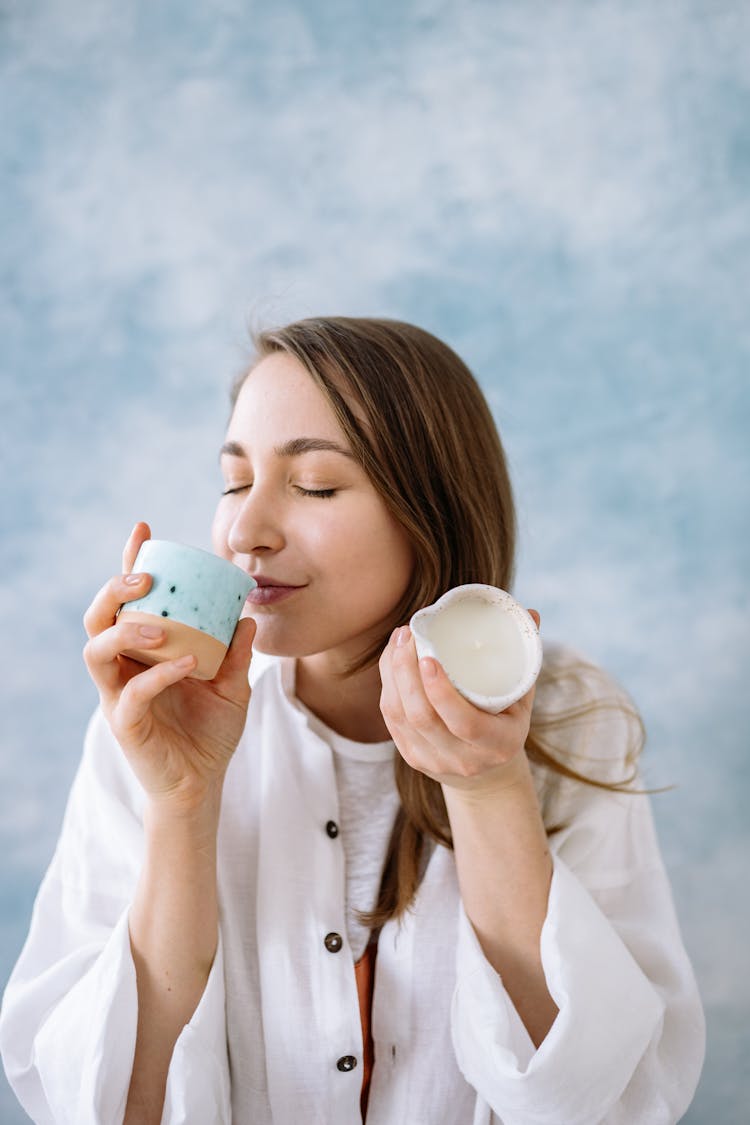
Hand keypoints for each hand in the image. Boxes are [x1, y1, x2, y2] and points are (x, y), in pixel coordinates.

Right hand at [83, 522, 255, 812]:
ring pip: (97, 650)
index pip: (128, 600)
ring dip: (127, 630)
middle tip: (146, 576)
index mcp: (143, 650)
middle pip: (97, 617)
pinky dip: (158, 675)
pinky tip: (188, 663)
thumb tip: (248, 615)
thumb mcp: (233, 687)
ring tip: (160, 625)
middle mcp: (123, 668)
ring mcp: (119, 696)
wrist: (202, 786)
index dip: (129, 562)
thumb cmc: (209, 733)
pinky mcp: (126, 725)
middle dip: (114, 589)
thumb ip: (237, 654)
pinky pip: (133, 694)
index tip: (145, 529)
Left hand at [378, 615, 539, 795]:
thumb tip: (531, 613)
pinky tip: (391, 660)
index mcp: (498, 744)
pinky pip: (391, 719)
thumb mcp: (521, 695)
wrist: (486, 773)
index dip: (441, 691)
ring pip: (401, 716)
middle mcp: (464, 760)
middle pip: (422, 717)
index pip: (464, 721)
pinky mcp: (413, 757)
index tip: (429, 657)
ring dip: (393, 674)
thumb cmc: (507, 722)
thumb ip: (523, 656)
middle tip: (409, 634)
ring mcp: (434, 761)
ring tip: (399, 640)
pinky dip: (388, 685)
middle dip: (406, 672)